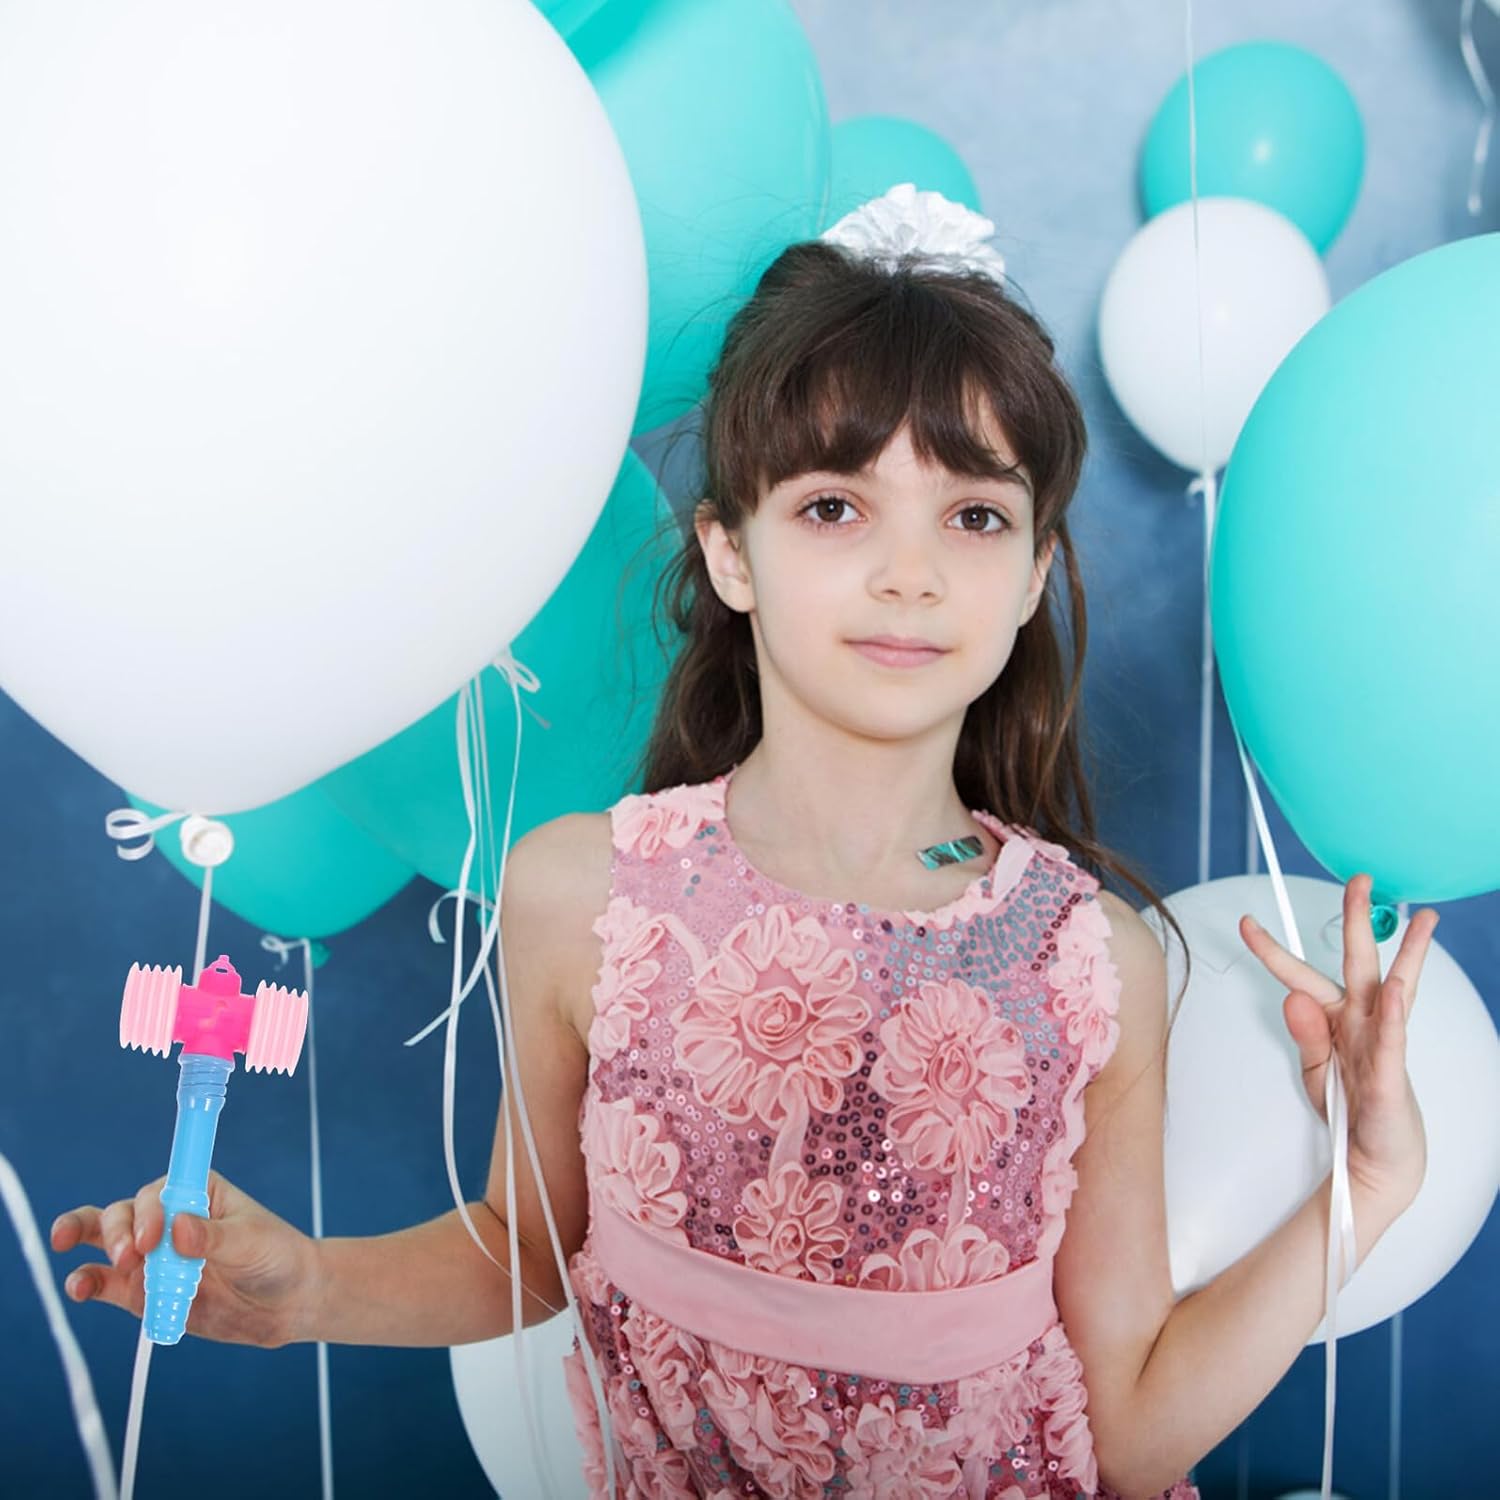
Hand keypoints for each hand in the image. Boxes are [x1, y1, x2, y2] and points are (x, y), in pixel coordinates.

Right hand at [49, 1170, 316, 1347]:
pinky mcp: (142, 1291)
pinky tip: (79, 1287)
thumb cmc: (276, 1256)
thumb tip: (178, 1229)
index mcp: (197, 1193)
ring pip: (105, 1241)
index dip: (148, 1208)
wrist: (286, 1303)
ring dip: (90, 1249)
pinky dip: (87, 1282)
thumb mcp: (251, 1242)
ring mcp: (152, 1255)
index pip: (160, 1190)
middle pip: (124, 1212)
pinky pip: (106, 1282)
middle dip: (117, 1232)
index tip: (153, 1237)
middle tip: (131, 1257)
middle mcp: (167, 1219)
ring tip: (85, 1279)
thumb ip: (213, 1237)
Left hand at [1238, 874, 1437, 1219]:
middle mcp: (1362, 1021)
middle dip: (1357, 919)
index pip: (1300, 974)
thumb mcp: (1315, 1071)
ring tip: (1419, 919)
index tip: (1245, 922)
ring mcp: (1381, 1042)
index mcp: (1336, 1018)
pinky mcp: (1390, 1072)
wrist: (1375, 1160)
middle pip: (1357, 961)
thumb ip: (1305, 1035)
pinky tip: (1399, 986)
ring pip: (1392, 989)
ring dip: (1408, 953)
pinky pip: (1393, 1037)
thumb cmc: (1350, 1111)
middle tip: (1360, 880)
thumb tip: (1291, 996)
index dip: (1271, 949)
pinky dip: (1394, 1011)